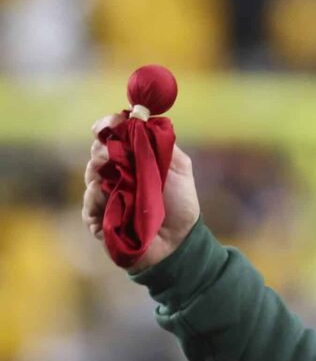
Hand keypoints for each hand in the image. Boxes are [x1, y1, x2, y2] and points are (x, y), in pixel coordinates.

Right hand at [82, 112, 201, 272]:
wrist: (180, 241)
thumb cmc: (181, 204)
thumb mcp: (179, 167)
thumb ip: (162, 142)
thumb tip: (140, 119)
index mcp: (132, 158)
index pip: (111, 134)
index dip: (109, 125)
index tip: (113, 123)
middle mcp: (115, 173)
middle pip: (97, 150)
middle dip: (105, 148)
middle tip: (114, 153)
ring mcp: (104, 195)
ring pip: (91, 173)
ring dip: (102, 172)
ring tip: (118, 179)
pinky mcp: (98, 218)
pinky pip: (89, 202)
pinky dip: (97, 198)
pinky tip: (110, 200)